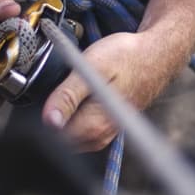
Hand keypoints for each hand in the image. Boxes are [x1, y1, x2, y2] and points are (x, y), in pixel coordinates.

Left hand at [41, 30, 180, 152]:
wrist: (156, 54)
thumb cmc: (127, 58)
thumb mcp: (91, 69)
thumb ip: (67, 96)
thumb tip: (49, 121)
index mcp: (93, 125)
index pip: (52, 137)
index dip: (38, 119)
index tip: (38, 99)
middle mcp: (100, 136)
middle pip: (60, 139)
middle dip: (49, 121)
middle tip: (51, 92)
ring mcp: (106, 133)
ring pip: (70, 136)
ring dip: (62, 119)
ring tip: (67, 93)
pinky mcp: (109, 126)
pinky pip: (83, 131)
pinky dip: (74, 119)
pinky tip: (77, 100)